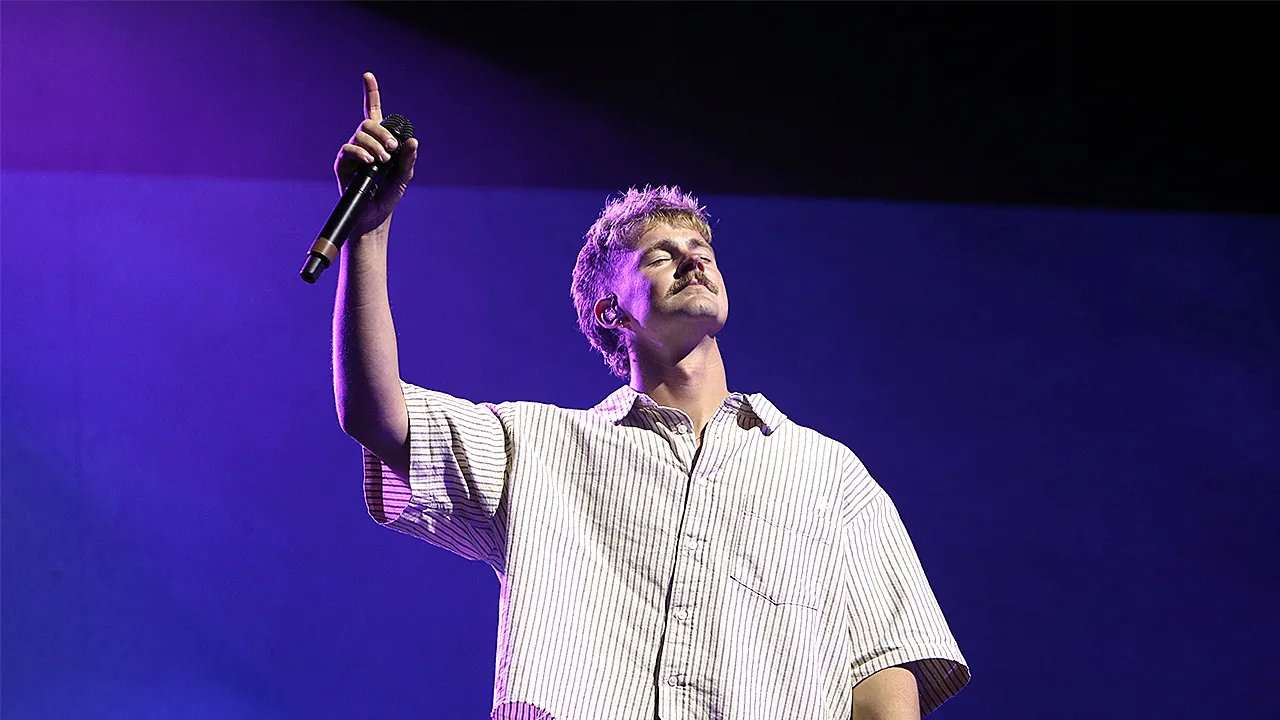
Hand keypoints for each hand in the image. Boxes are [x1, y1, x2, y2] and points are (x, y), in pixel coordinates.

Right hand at [333, 72, 419, 238]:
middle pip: (368, 124)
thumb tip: (413, 141)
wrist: (374, 216)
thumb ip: (408, 158)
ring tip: (382, 161)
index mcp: (380, 142)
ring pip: (360, 135)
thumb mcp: (404, 176)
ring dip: (374, 145)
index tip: (368, 76)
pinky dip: (361, 153)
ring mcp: (352, 153)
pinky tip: (369, 162)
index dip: (370, 94)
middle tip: (392, 150)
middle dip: (382, 133)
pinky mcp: (342, 164)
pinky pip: (348, 149)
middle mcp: (364, 144)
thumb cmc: (388, 195)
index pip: (373, 113)